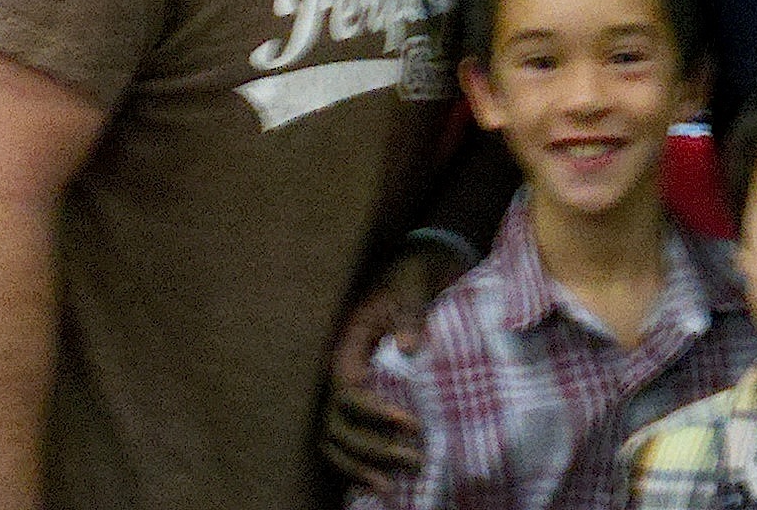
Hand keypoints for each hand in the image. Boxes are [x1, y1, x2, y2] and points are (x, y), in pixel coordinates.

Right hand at [321, 249, 458, 493]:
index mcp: (348, 344)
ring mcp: (349, 388)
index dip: (372, 411)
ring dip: (362, 464)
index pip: (346, 389)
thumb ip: (411, 314)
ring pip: (337, 438)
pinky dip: (358, 465)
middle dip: (371, 447)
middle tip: (413, 460)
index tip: (408, 423)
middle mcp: (342, 371)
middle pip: (338, 423)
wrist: (420, 269)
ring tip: (393, 486)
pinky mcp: (364, 399)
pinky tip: (380, 484)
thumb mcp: (413, 287)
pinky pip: (348, 438)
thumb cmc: (414, 277)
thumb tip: (409, 348)